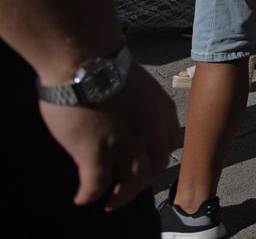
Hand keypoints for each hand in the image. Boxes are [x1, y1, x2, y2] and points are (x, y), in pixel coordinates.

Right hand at [37, 67, 179, 209]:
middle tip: (128, 190)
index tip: (147, 164)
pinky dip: (90, 195)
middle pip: (157, 165)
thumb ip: (139, 102)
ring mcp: (125, 142)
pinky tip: (82, 199)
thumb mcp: (137, 82)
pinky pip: (97, 184)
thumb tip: (127, 112)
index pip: (169, 141)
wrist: (84, 58)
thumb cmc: (104, 63)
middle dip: (144, 181)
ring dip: (123, 196)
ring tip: (109, 203)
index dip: (157, 156)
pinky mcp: (96, 150)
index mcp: (162, 109)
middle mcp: (149, 129)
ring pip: (134, 181)